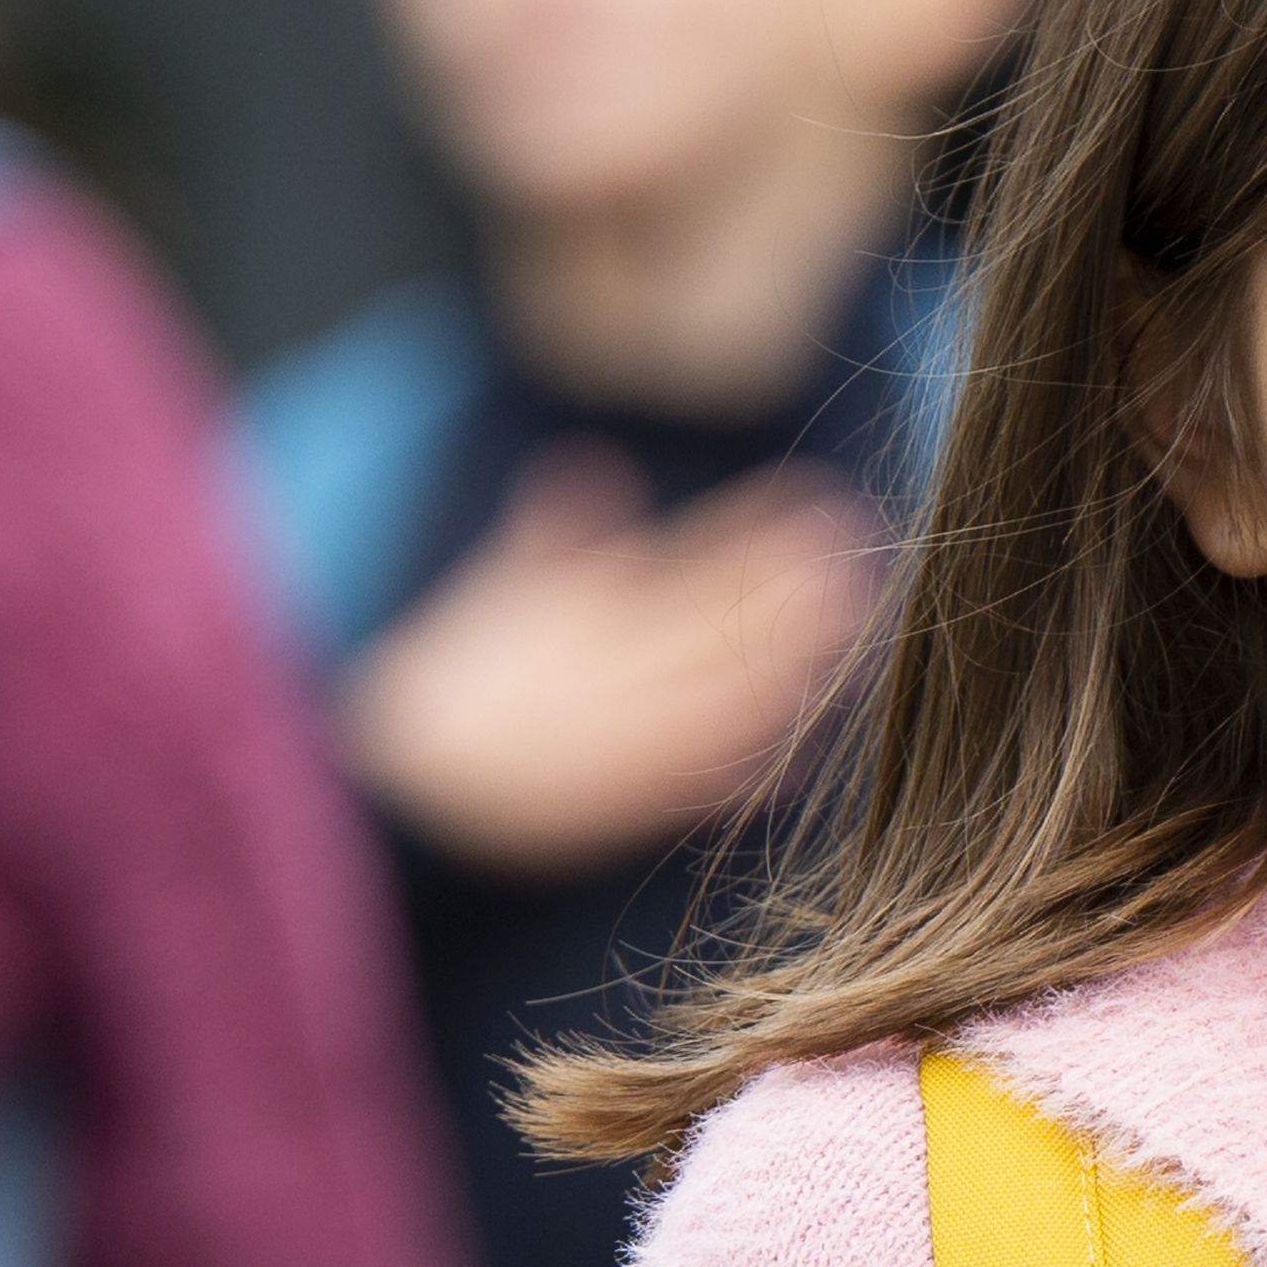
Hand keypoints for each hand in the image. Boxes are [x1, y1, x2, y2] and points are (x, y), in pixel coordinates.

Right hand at [342, 451, 884, 872]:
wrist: (408, 785)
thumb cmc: (458, 684)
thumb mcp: (498, 591)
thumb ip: (555, 531)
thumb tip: (591, 460)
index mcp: (591, 614)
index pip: (690, 560)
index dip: (758, 530)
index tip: (816, 498)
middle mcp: (612, 674)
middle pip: (715, 624)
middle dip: (788, 594)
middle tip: (859, 560)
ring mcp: (622, 741)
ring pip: (719, 699)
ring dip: (788, 669)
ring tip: (853, 641)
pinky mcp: (623, 806)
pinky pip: (696, 789)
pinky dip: (748, 773)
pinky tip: (803, 757)